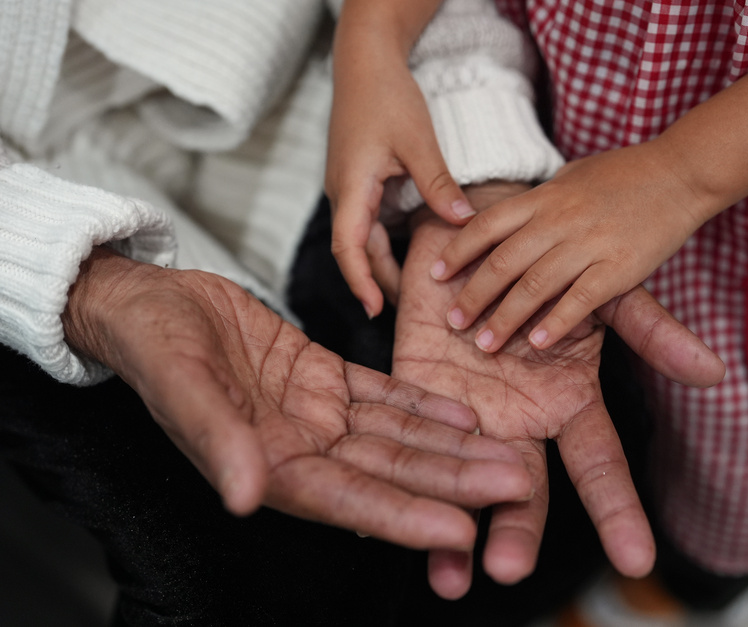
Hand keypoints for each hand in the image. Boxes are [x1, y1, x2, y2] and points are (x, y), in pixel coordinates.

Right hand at [61, 248, 531, 551]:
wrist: (148, 302)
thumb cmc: (153, 345)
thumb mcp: (181, 386)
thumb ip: (219, 441)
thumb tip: (246, 497)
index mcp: (269, 466)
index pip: (350, 499)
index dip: (405, 517)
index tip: (460, 528)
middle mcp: (302, 449)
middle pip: (392, 471)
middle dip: (453, 482)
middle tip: (515, 485)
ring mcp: (317, 414)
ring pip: (399, 436)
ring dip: (453, 447)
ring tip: (508, 454)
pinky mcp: (323, 378)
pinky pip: (384, 396)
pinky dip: (423, 405)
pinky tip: (465, 413)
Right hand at [326, 28, 473, 316]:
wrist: (364, 61)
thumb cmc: (387, 95)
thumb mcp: (418, 140)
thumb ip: (437, 183)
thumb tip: (461, 221)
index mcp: (351, 186)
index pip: (348, 248)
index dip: (361, 282)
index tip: (377, 312)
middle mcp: (343, 192)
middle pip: (355, 251)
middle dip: (378, 282)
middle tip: (410, 311)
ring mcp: (348, 186)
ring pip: (361, 238)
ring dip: (381, 265)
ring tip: (412, 291)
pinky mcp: (357, 179)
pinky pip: (366, 222)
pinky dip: (384, 243)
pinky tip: (409, 253)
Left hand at [393, 183, 722, 598]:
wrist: (480, 219)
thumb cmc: (549, 259)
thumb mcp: (604, 296)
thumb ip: (651, 335)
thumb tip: (714, 373)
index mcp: (568, 404)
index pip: (598, 468)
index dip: (617, 513)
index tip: (638, 561)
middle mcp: (519, 420)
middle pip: (522, 492)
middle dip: (517, 534)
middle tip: (510, 570)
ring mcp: (466, 414)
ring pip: (461, 483)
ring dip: (453, 529)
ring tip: (449, 578)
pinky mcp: (415, 394)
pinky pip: (409, 442)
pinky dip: (400, 482)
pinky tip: (385, 519)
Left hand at [430, 142, 707, 352]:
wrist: (681, 171)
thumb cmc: (626, 172)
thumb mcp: (573, 175)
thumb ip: (542, 199)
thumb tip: (515, 215)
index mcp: (545, 197)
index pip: (487, 224)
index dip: (459, 250)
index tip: (437, 273)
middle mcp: (559, 220)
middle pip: (502, 262)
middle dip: (473, 295)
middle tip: (453, 321)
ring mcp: (588, 244)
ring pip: (533, 286)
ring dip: (504, 317)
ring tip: (484, 343)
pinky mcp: (618, 266)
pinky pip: (579, 300)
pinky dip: (555, 323)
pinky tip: (537, 342)